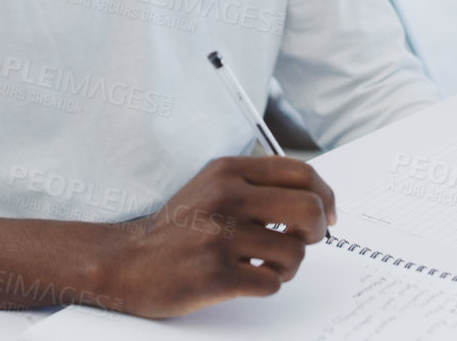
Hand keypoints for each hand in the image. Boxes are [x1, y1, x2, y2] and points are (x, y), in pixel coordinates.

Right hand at [104, 156, 335, 318]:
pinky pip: (272, 283)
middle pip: (309, 209)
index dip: (326, 195)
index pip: (301, 173)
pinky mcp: (217, 273)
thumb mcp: (212, 187)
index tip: (329, 214)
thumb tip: (315, 198)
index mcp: (228, 171)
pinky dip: (267, 285)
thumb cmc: (177, 228)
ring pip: (295, 252)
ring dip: (288, 265)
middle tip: (304, 242)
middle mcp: (225, 198)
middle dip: (317, 232)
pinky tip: (246, 279)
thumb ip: (256, 185)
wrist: (127, 262)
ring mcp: (220, 236)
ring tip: (264, 265)